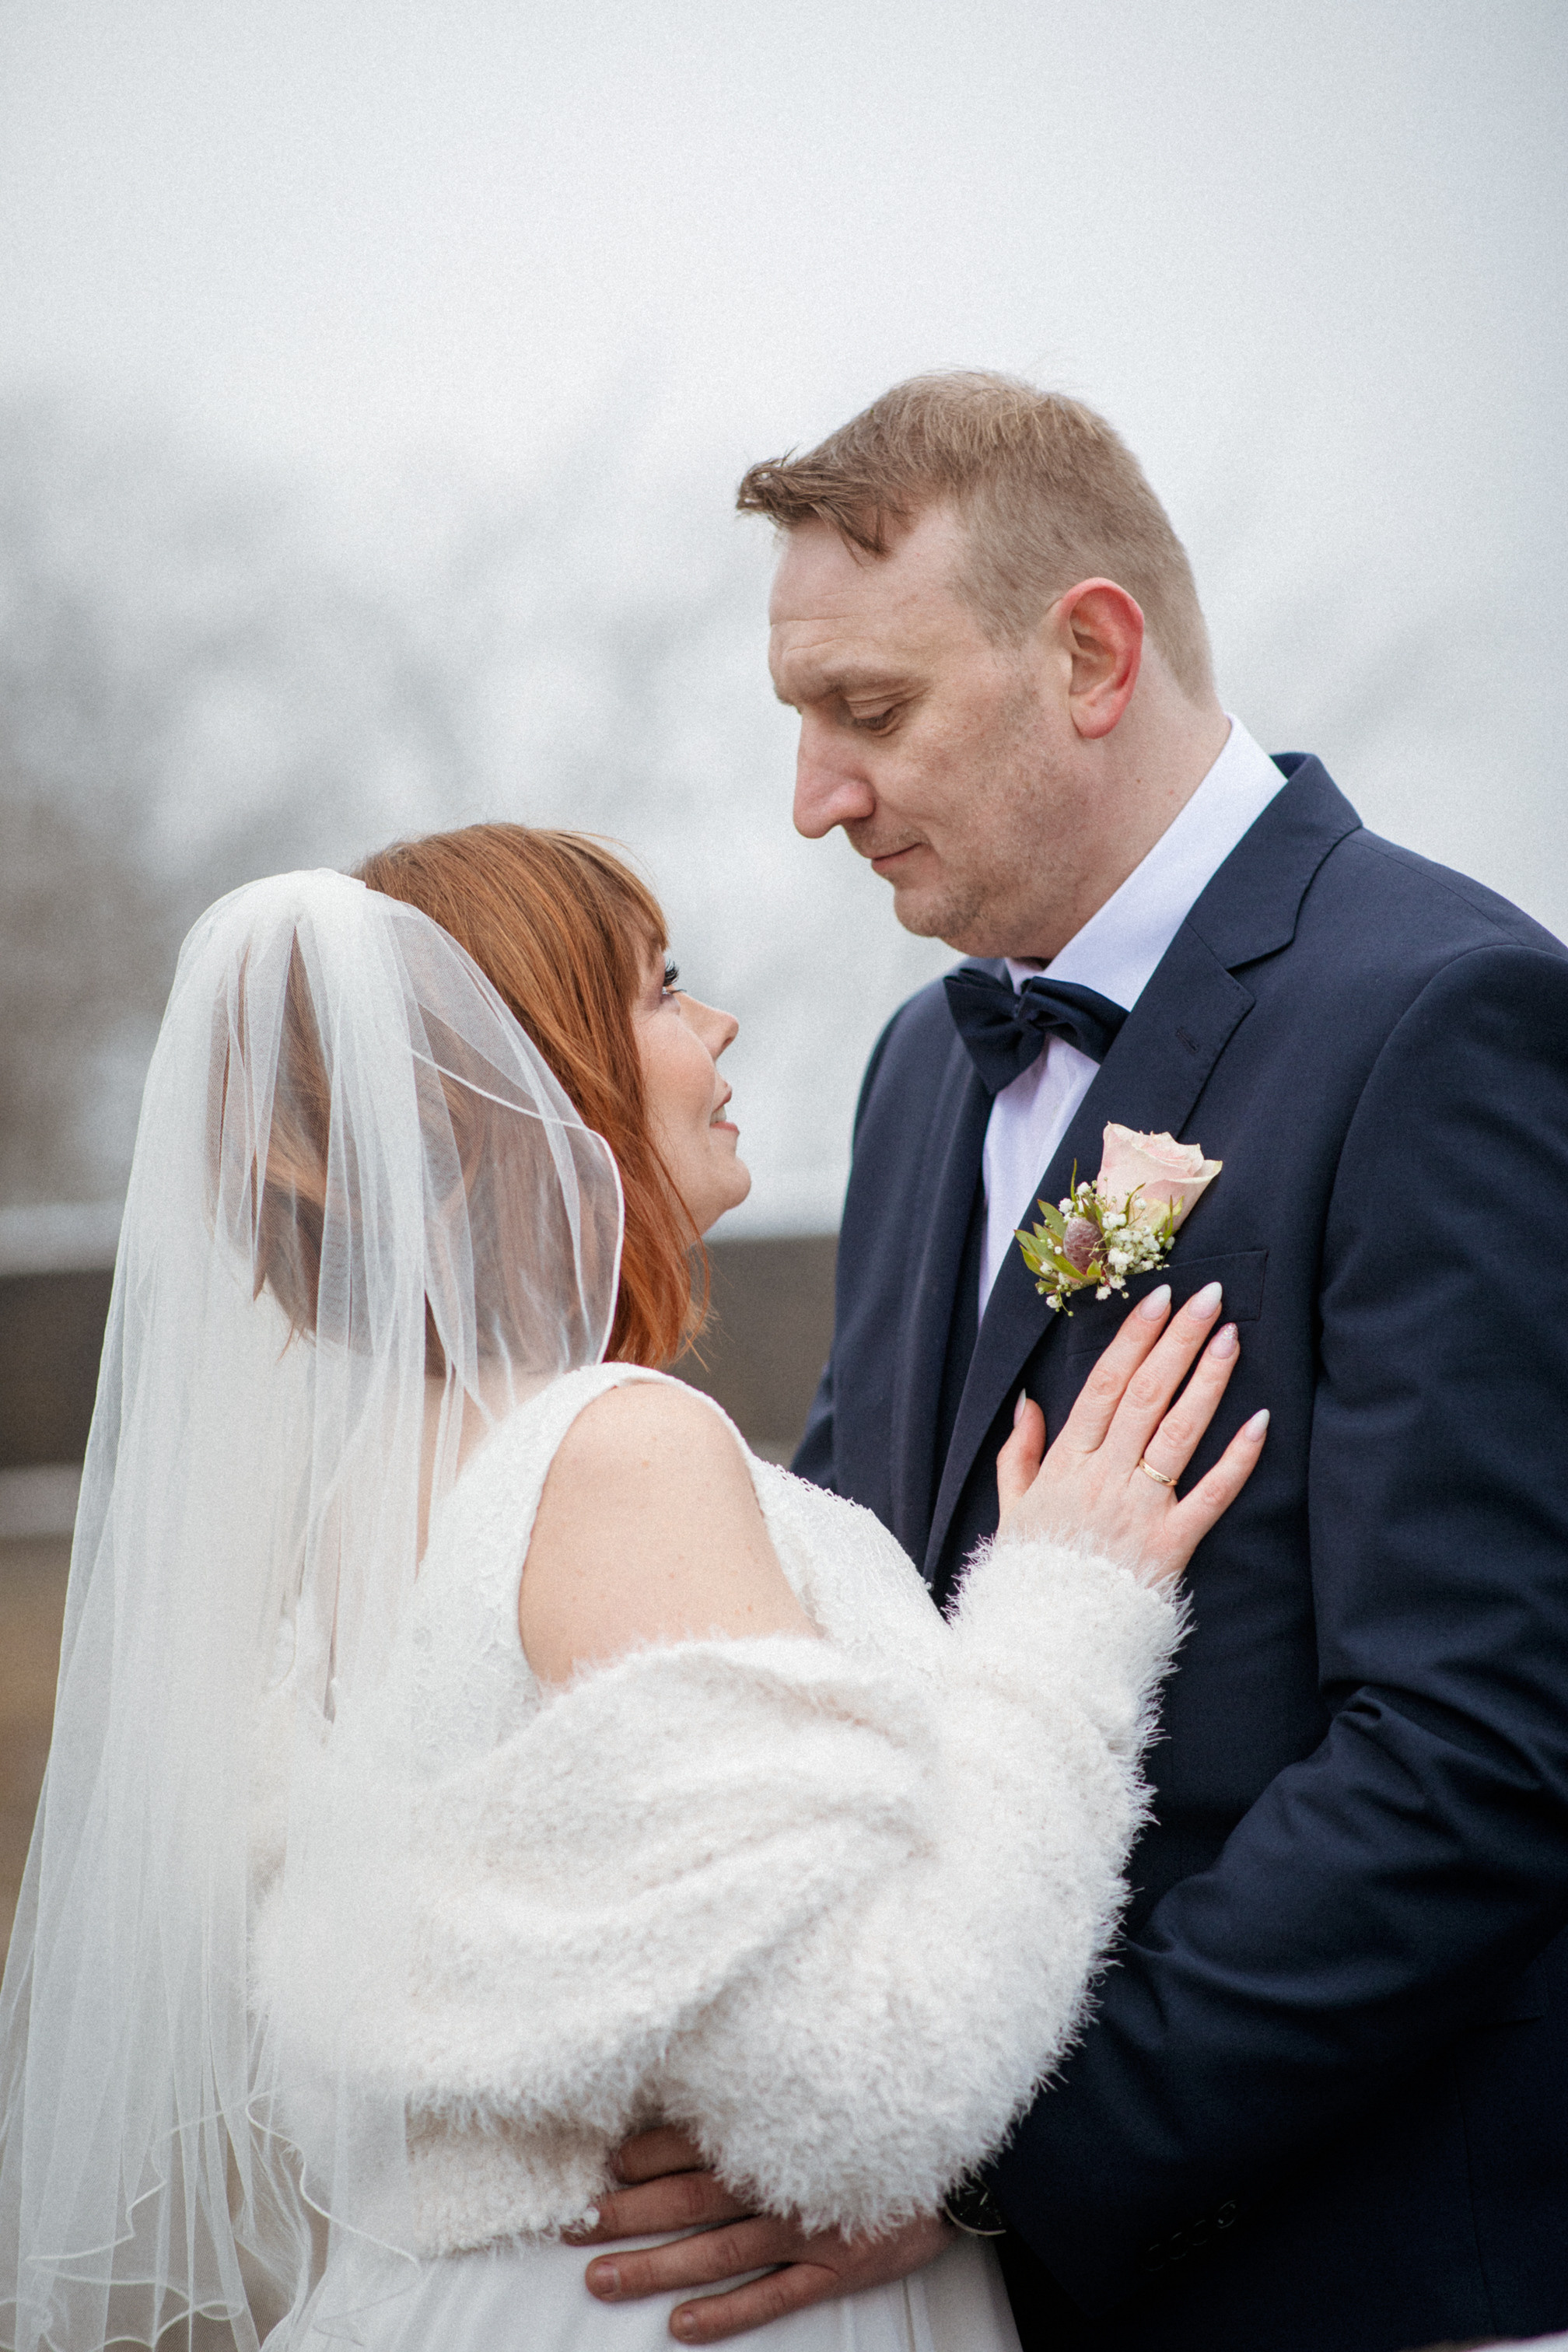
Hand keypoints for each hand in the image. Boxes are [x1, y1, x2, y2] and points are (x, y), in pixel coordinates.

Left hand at [572, 2128, 951, 2341]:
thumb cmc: (886, 2119)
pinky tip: (682, 2326)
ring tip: (602, 2279)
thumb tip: (696, 2096)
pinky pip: (773, 2295)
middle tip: (573, 2224)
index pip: (692, 2140)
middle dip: (627, 2211)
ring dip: (657, 2266)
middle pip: (689, 2197)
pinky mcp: (838, 2267)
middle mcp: (786, 2178)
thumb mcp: (826, 2090)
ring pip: (718, 2250)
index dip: (639, 2153)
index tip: (594, 2164)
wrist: (969, 2155)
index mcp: (778, 2129)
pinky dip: (726, 2313)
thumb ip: (765, 2096)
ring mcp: (811, 2228)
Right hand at [994, 1279, 1267, 1588]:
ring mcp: (1141, 1508)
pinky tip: (1260, 1421)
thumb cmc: (1033, 1574)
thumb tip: (1028, 1402)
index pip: (1104, 1385)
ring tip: (1231, 1338)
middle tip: (1208, 1298)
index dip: (1133, 1339)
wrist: (1046, 1643)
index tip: (1156, 1299)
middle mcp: (1104, 1476)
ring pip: (1179, 1431)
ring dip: (1208, 1380)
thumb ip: (1019, 1452)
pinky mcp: (1172, 1543)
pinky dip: (1238, 1458)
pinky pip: (1212, 1494)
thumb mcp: (1012, 1508)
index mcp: (1066, 1463)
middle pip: (1147, 1394)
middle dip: (1178, 1341)